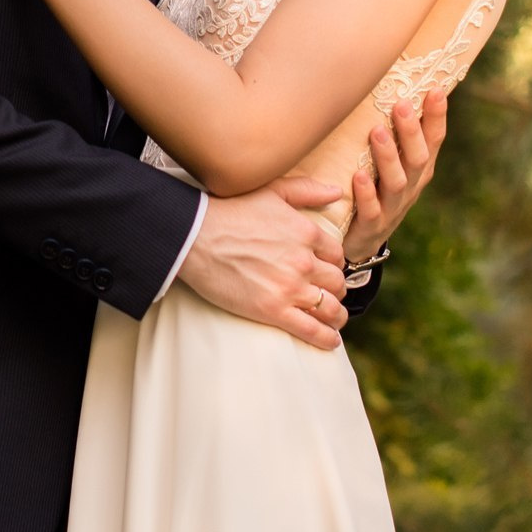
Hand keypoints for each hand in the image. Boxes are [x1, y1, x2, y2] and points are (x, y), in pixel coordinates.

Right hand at [176, 177, 351, 350]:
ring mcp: (290, 288)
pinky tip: (331, 341)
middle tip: (328, 293)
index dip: (334, 263)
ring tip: (334, 318)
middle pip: (336, 282)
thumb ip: (307, 190)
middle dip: (335, 288)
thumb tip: (336, 191)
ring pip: (330, 307)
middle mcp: (303, 261)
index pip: (336, 255)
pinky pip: (311, 330)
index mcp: (306, 232)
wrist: (196, 236)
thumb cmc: (230, 210)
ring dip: (336, 315)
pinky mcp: (273, 310)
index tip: (327, 269)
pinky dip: (326, 338)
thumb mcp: (272, 191)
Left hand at [343, 91, 447, 265]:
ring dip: (388, 156)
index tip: (435, 90)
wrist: (360, 239)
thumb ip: (394, 132)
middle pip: (417, 158)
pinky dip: (366, 193)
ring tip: (377, 132)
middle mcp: (411, 186)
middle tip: (401, 104)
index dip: (437, 116)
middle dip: (411, 131)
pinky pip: (371, 210)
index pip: (434, 140)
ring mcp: (393, 207)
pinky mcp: (372, 226)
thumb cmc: (374, 187)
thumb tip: (389, 84)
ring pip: (396, 181)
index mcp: (419, 168)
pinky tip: (358, 176)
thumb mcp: (389, 160)